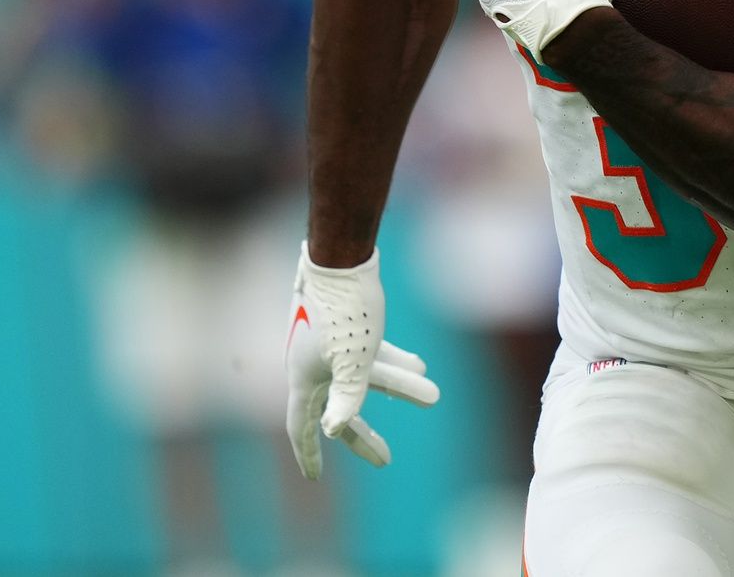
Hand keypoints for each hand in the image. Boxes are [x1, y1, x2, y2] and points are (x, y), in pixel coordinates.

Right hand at [285, 243, 440, 479]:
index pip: (301, 426)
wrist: (341, 256)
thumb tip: (334, 430)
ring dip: (397, 388)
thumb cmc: (345, 311)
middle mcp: (312, 364)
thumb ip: (346, 397)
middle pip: (338, 408)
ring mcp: (328, 342)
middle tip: (387, 458)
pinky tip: (420, 366)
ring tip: (432, 396)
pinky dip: (393, 361)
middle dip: (364, 434)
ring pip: (363, 376)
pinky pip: (371, 352)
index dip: (308, 453)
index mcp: (304, 377)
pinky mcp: (346, 322)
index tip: (316, 477)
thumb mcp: (352, 360)